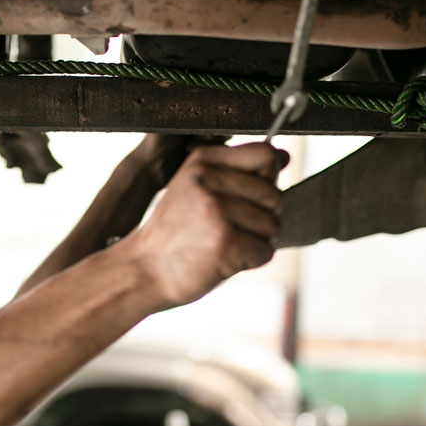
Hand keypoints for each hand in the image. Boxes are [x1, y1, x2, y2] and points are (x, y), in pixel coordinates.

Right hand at [122, 142, 284, 308]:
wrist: (142, 270)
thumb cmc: (174, 235)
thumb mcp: (194, 189)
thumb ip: (231, 176)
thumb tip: (282, 163)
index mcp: (203, 161)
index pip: (265, 155)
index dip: (266, 180)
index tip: (248, 197)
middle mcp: (209, 180)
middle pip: (274, 195)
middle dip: (262, 218)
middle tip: (229, 229)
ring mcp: (217, 209)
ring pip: (272, 225)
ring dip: (255, 242)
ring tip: (222, 244)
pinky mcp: (225, 240)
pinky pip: (265, 251)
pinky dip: (250, 262)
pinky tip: (222, 260)